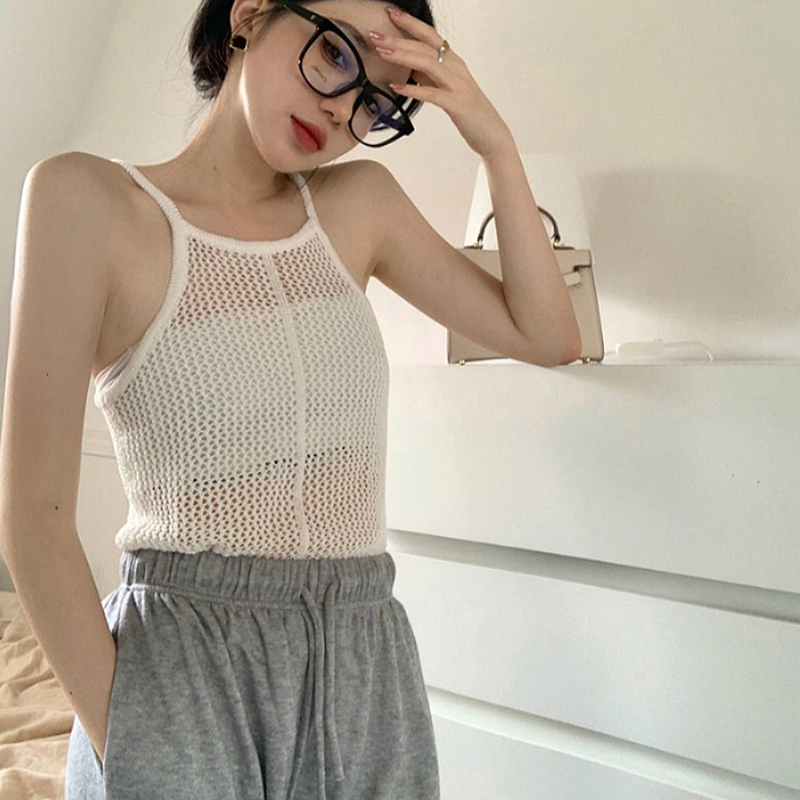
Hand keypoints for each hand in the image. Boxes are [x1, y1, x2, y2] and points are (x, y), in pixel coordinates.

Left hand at [375, 6, 514, 157]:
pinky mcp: (456, 104)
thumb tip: (409, 68)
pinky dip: (413, 89)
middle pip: (424, 46)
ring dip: (403, 55)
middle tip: (375, 34)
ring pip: (427, 63)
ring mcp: (457, 85)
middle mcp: (456, 68)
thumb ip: (430, 77)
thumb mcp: (446, 88)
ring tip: (381, 52)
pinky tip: (396, 86)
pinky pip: (431, 93)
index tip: (390, 12)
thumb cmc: (468, 112)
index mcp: (453, 62)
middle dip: (398, 38)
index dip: (410, 23)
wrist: (491, 134)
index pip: (429, 36)